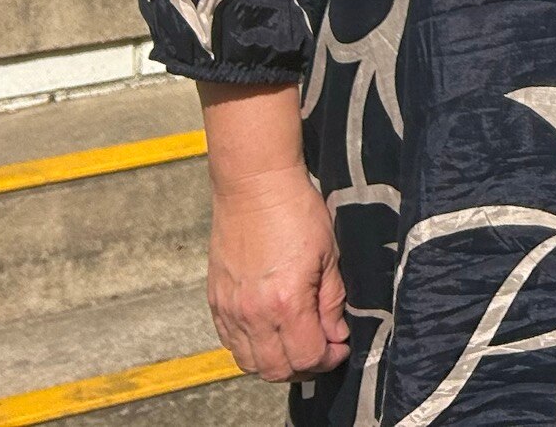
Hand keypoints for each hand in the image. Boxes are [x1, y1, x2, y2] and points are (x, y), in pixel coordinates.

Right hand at [206, 162, 349, 381]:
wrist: (254, 186)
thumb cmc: (296, 211)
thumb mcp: (330, 255)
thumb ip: (332, 301)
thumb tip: (335, 333)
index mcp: (286, 303)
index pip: (307, 357)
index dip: (328, 359)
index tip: (339, 346)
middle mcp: (252, 314)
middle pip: (275, 370)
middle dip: (304, 367)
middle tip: (321, 349)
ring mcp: (230, 310)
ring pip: (249, 362)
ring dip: (275, 362)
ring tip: (296, 342)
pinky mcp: (215, 301)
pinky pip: (230, 342)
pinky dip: (251, 347)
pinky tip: (269, 331)